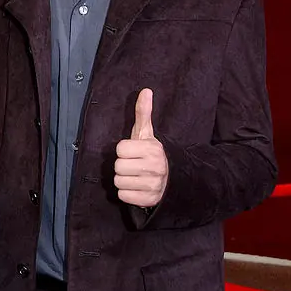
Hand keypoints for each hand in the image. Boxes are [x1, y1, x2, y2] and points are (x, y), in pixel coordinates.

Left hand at [115, 89, 168, 207]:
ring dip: (124, 180)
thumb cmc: (152, 153)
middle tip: (134, 165)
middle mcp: (154, 167)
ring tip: (135, 176)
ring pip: (119, 182)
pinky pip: (123, 196)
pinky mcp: (150, 200)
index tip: (133, 152)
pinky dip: (127, 194)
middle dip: (123, 166)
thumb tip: (145, 90)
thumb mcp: (147, 133)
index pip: (119, 149)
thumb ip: (143, 113)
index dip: (123, 151)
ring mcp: (153, 185)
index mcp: (152, 149)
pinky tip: (137, 187)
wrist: (173, 178)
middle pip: (118, 166)